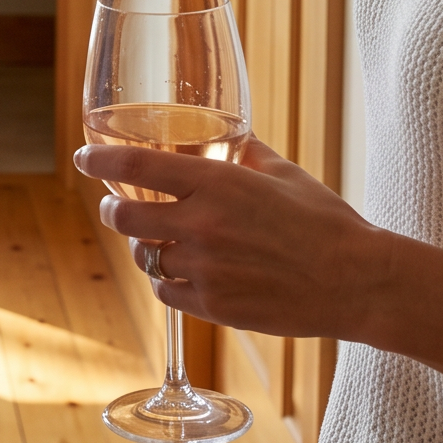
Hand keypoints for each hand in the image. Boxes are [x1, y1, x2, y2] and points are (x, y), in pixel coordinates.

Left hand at [75, 137, 388, 340]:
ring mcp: (206, 270)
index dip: (100, 161)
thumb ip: (245, 152)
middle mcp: (203, 226)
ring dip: (144, 247)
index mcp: (217, 185)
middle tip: (114, 207)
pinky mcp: (215, 306)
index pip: (136, 167)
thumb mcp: (283, 173)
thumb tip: (227, 135)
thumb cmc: (325, 222)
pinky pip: (168, 292)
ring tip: (159, 241)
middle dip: (112, 211)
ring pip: (145, 257)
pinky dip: (168, 281)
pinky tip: (182, 273)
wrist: (358, 283)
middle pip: (124, 218)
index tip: (83, 157)